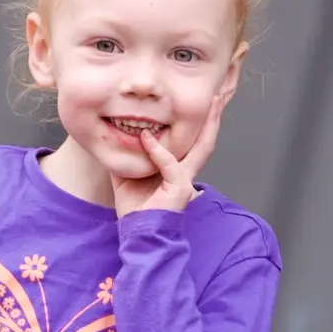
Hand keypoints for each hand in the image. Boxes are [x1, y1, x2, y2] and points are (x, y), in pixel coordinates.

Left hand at [111, 94, 225, 217]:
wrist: (139, 235)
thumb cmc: (135, 209)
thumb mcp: (126, 176)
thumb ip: (128, 156)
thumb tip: (116, 137)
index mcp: (176, 170)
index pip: (190, 142)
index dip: (196, 124)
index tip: (199, 104)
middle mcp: (185, 173)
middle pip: (205, 140)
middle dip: (213, 118)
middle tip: (216, 96)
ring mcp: (185, 180)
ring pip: (202, 147)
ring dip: (208, 124)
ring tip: (212, 104)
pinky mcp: (180, 188)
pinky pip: (169, 164)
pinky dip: (157, 150)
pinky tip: (146, 138)